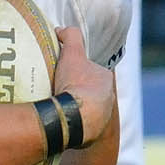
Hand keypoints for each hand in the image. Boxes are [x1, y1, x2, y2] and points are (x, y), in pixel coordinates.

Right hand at [52, 27, 116, 143]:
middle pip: (89, 93)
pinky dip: (72, 124)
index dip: (76, 72)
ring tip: (56, 108)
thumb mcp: (72, 53)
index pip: (91, 72)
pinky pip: (80, 127)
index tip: (63, 75)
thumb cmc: (75, 84)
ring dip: (73, 110)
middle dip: (76, 93)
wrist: (75, 117)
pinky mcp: (93, 134)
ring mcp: (102, 118)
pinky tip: (59, 123)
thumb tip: (61, 30)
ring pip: (86, 111)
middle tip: (57, 92)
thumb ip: (70, 36)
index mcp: (106, 79)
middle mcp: (108, 99)